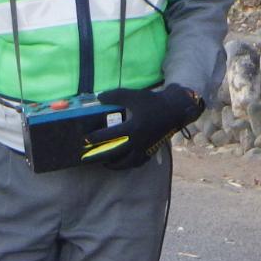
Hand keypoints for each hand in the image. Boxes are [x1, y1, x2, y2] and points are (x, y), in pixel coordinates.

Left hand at [83, 84, 203, 168]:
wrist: (175, 110)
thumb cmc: (153, 102)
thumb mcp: (134, 96)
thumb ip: (115, 96)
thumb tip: (99, 98)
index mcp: (134, 128)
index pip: (110, 136)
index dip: (96, 138)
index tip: (85, 139)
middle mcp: (139, 142)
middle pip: (115, 154)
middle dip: (99, 156)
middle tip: (86, 158)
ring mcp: (145, 149)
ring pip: (127, 163)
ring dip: (114, 165)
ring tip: (104, 163)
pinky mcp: (151, 151)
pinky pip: (137, 163)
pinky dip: (128, 165)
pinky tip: (121, 163)